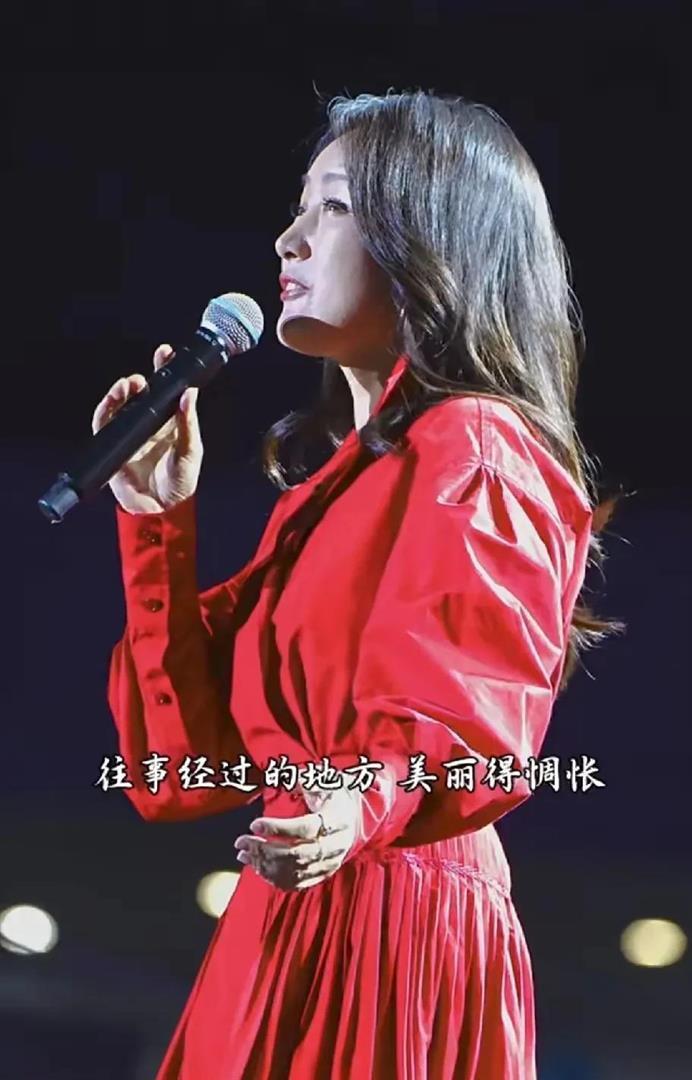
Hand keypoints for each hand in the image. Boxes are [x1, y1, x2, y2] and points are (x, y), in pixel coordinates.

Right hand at [91, 343, 203, 514]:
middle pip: (142, 394)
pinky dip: (108, 408)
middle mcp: (149, 424)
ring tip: (132, 384)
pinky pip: (106, 422)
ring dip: (124, 391)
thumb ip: (188, 424)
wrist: (160, 510)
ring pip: (122, 404)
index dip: (165, 371)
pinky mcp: (114, 444)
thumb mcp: (190, 451)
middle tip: (145, 372)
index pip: (167, 391)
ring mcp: (131, 433)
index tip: (165, 352)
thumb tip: (190, 394)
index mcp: (171, 422)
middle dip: (141, 379)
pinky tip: (115, 398)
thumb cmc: (180, 482)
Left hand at [233, 778, 361, 891]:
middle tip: (241, 841)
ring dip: (265, 865)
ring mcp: (330, 863)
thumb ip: (303, 779)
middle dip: (265, 850)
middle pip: (297, 854)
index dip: (279, 828)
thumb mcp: (323, 781)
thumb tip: (280, 774)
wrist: (353, 816)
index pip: (306, 828)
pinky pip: (297, 883)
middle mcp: (336, 845)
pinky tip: (257, 866)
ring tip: (243, 853)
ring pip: (295, 871)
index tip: (254, 824)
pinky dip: (274, 878)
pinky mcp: (323, 874)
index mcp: (337, 819)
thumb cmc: (333, 795)